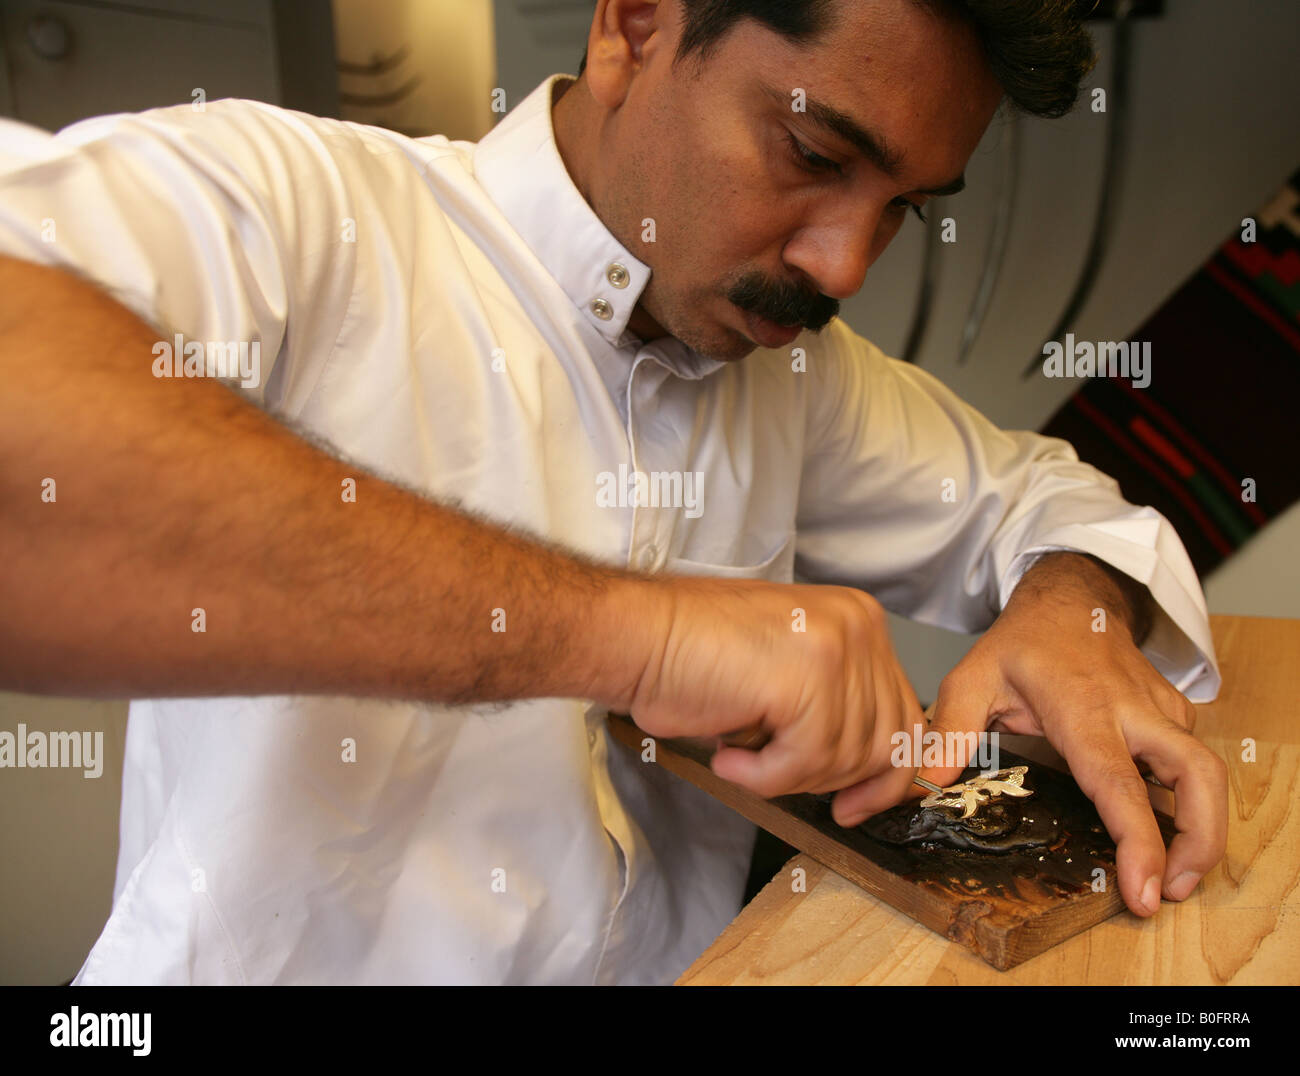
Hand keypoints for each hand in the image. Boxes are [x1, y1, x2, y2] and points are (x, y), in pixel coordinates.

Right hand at [625, 575, 925, 799]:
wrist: (635, 637)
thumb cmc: (690, 658)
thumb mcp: (785, 680)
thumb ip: (834, 709)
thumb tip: (867, 776)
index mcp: (858, 622)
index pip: (905, 716)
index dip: (885, 777)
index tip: (854, 807)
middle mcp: (858, 626)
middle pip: (886, 743)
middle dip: (828, 778)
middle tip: (775, 775)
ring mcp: (837, 648)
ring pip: (846, 758)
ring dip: (786, 776)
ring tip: (739, 754)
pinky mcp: (807, 676)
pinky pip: (806, 762)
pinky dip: (762, 777)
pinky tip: (729, 757)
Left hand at [836, 558, 1226, 918]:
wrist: (1071, 597)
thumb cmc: (1023, 641)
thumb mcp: (972, 676)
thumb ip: (950, 731)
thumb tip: (925, 786)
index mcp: (1083, 708)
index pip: (1118, 781)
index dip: (1138, 840)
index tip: (1145, 889)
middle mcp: (1134, 710)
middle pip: (1198, 778)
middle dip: (1199, 842)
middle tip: (1173, 893)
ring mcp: (1162, 711)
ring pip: (1207, 772)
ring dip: (1203, 829)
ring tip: (1175, 877)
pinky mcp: (1176, 714)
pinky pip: (1194, 763)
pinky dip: (1191, 802)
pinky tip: (1164, 831)